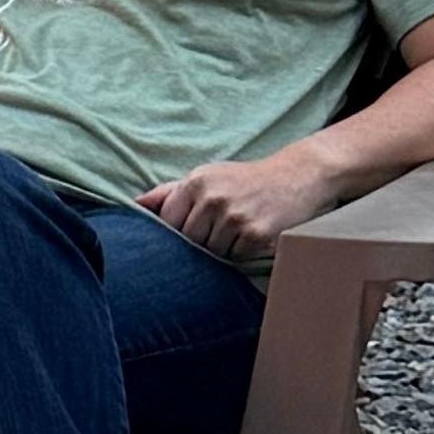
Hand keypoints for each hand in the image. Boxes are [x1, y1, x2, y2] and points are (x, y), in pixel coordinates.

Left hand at [145, 143, 344, 267]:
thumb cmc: (245, 180)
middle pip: (189, 242)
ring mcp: (234, 216)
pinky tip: (255, 232)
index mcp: (195, 182)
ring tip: (240, 226)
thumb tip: (135, 204)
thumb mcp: (207, 176)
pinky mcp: (255, 233)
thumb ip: (170, 192)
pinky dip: (244, 251)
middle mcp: (212, 198)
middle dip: (203, 240)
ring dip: (225, 246)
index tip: (195, 226)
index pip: (168, 223)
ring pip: (213, 252)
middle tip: (223, 226)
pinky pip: (237, 257)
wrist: (298, 175)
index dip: (179, 231)